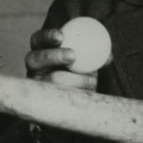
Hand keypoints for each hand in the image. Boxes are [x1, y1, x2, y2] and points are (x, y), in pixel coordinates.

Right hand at [25, 27, 97, 142]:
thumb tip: (108, 56)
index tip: (61, 36)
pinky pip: (59, 98)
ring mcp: (36, 87)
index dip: (46, 36)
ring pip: (51, 80)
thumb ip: (94, 57)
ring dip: (75, 79)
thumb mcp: (85, 65)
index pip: (37, 40)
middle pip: (34, 59)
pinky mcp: (42, 104)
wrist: (74, 106)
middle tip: (72, 55)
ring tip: (91, 80)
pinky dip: (78, 94)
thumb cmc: (80, 77)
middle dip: (53, 55)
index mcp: (42, 53)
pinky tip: (89, 94)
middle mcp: (34, 70)